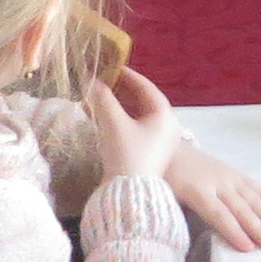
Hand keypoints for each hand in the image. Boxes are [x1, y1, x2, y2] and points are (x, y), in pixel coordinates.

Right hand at [84, 64, 182, 186]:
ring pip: (137, 115)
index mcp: (165, 115)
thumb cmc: (127, 155)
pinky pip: (135, 128)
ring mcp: (160, 141)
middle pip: (143, 100)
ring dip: (117, 105)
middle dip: (120, 90)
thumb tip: (93, 82)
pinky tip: (101, 117)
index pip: (146, 87)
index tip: (110, 66)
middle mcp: (167, 126)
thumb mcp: (113, 124)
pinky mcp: (150, 152)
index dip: (127, 75)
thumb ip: (103, 99)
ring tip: (97, 97)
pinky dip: (120, 120)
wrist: (130, 195)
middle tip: (101, 81)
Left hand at [164, 141, 260, 253]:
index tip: (248, 248)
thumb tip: (189, 242)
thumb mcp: (165, 197)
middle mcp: (217, 183)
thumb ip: (179, 217)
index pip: (218, 214)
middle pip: (240, 209)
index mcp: (197, 191)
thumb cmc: (165, 177)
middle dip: (259, 228)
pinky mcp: (236, 173)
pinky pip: (256, 187)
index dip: (233, 231)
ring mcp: (229, 177)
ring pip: (253, 198)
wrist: (169, 144)